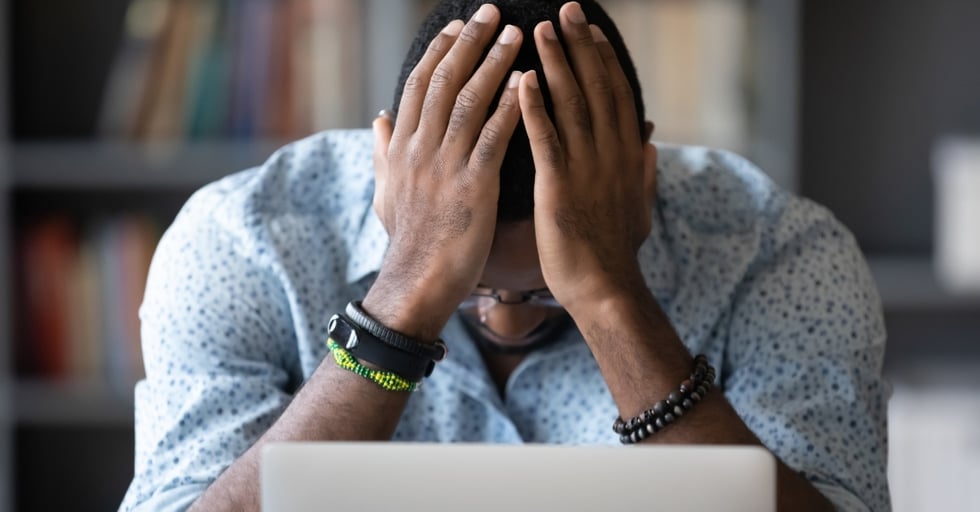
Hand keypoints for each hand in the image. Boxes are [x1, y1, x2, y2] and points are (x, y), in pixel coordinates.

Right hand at [365, 4, 523, 338]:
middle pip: (443, 81)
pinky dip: (509, 107)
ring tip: (517, 35)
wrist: (417, 281)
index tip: (457, 25)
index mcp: (401, 147)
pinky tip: (528, 84)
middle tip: (491, 12)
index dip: (439, 51)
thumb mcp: (386, 192)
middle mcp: (419, 149)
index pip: (418, 85)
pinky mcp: (472, 186)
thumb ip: (382, 151)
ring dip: (493, 63)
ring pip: (468, 101)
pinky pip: (492, 138)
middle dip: (469, 42)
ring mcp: (445, 166)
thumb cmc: (408, 240)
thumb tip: (378, 117)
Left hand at [518, 2, 657, 312]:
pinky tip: (521, 81)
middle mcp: (611, 154)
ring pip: (572, 104)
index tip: (591, 30)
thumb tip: (652, 144)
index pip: (617, 95)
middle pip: (597, 87)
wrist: (605, 289)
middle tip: (566, 10)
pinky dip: (534, 108)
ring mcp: (586, 169)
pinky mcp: (559, 187)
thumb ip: (643, 172)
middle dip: (580, 46)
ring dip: (555, 64)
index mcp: (628, 156)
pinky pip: (546, 139)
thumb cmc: (616, 252)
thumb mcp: (640, 207)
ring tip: (538, 31)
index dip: (603, 59)